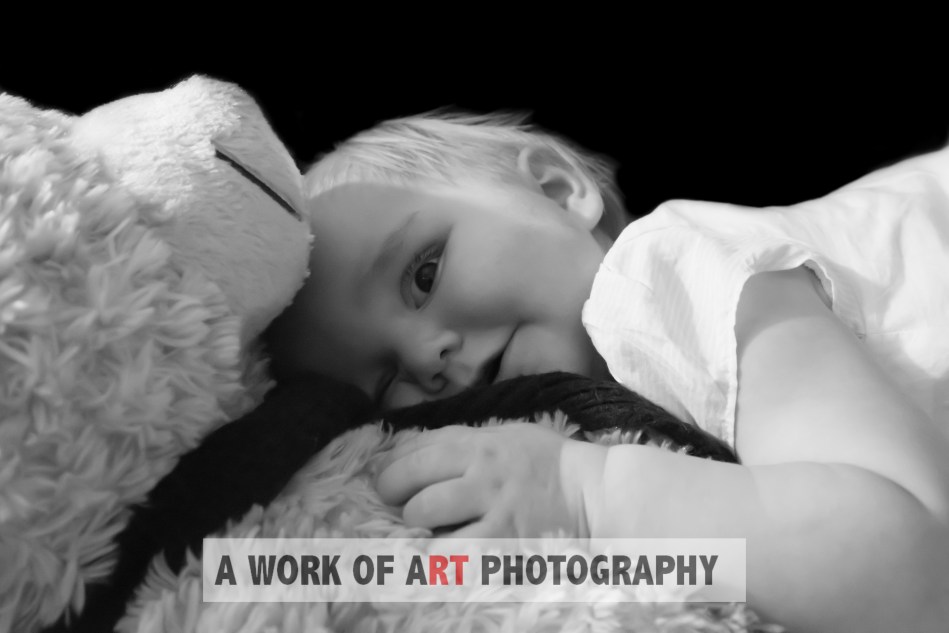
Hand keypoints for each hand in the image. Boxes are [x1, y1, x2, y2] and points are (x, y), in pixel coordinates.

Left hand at [374, 422, 607, 537]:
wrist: (594, 491)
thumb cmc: (546, 461)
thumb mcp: (504, 433)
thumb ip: (460, 439)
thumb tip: (408, 448)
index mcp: (477, 445)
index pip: (412, 456)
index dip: (389, 475)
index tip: (388, 487)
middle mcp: (481, 476)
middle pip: (413, 493)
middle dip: (401, 506)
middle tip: (409, 513)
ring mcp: (493, 513)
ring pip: (428, 526)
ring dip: (422, 535)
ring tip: (432, 535)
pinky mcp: (507, 545)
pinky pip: (458, 558)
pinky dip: (446, 560)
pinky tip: (451, 557)